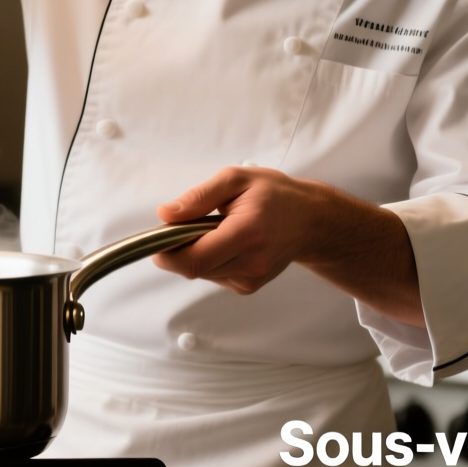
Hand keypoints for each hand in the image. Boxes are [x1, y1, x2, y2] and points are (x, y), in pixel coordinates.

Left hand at [154, 166, 423, 325]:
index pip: (195, 259)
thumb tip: (165, 214)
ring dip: (194, 253)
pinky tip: (225, 242)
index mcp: (248, 232)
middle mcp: (252, 262)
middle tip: (185, 224)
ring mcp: (251, 279)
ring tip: (214, 228)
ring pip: (200, 274)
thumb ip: (198, 197)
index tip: (157, 237)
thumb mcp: (235, 180)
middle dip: (178, 249)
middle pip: (194, 269)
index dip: (167, 253)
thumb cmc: (275, 196)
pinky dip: (208, 259)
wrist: (310, 221)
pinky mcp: (248, 287)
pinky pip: (212, 276)